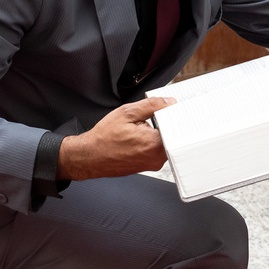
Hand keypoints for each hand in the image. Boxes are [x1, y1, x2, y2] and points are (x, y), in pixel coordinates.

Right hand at [57, 98, 174, 179]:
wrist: (90, 156)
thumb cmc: (104, 138)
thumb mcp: (127, 113)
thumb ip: (152, 105)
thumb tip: (168, 102)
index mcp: (155, 144)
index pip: (178, 127)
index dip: (174, 116)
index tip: (170, 110)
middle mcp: (157, 158)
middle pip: (173, 136)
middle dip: (165, 124)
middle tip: (152, 117)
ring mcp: (153, 164)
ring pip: (165, 143)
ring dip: (157, 133)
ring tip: (140, 129)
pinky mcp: (148, 166)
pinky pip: (156, 150)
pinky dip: (151, 142)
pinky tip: (138, 138)